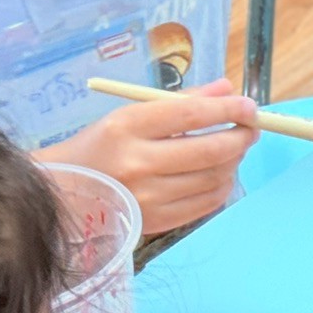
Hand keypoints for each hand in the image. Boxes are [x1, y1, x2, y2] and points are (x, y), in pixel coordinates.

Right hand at [42, 78, 256, 236]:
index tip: (249, 105)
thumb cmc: (99, 147)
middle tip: (250, 128)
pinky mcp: (155, 222)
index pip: (190, 114)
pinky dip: (221, 186)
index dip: (228, 109)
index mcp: (127, 127)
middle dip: (240, 137)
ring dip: (233, 161)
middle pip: (209, 150)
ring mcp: (147, 197)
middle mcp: (138, 163)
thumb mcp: (129, 114)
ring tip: (234, 149)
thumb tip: (227, 90)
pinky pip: (205, 204)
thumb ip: (180, 101)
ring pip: (213, 178)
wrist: (62, 194)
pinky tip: (219, 174)